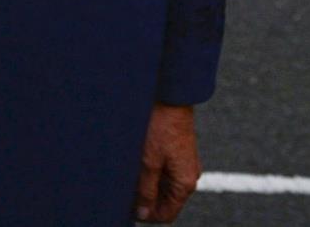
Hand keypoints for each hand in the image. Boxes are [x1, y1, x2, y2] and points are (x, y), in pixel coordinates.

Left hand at [134, 103, 200, 222]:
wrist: (170, 94)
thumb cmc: (160, 126)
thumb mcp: (148, 160)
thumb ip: (146, 189)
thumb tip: (144, 213)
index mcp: (185, 182)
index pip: (167, 213)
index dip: (147, 215)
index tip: (126, 209)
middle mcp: (187, 174)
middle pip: (164, 199)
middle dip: (144, 198)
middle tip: (122, 189)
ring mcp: (182, 162)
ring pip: (162, 183)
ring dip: (145, 183)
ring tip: (125, 173)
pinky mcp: (176, 150)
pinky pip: (162, 169)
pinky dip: (148, 170)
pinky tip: (133, 161)